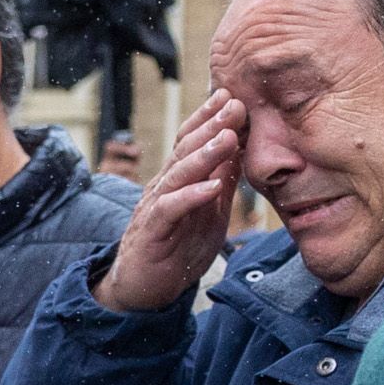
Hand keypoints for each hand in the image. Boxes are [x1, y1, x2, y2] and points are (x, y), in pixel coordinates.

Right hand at [96, 90, 244, 312]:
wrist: (142, 290)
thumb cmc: (176, 249)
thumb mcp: (210, 212)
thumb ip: (222, 181)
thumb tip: (242, 147)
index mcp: (176, 180)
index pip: (190, 141)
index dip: (208, 118)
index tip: (232, 94)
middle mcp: (162, 188)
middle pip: (184, 150)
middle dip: (210, 125)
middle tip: (234, 103)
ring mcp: (155, 209)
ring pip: (177, 175)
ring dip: (203, 155)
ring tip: (227, 137)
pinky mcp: (152, 234)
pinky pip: (170, 210)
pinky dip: (191, 197)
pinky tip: (212, 187)